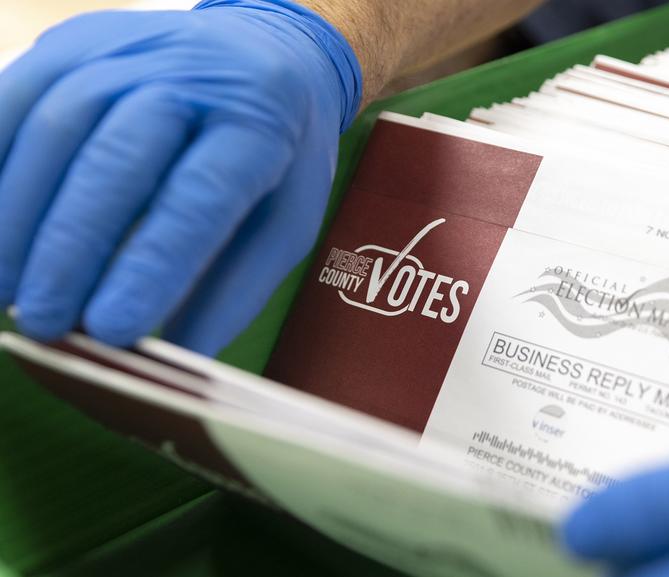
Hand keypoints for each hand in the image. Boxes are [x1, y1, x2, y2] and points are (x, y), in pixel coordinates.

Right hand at [0, 0, 360, 354]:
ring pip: (53, 127)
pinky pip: (14, 100)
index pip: (200, 195)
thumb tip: (170, 362)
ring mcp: (127, 48)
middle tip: (45, 323)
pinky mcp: (73, 43)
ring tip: (9, 292)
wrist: (263, 52)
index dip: (151, 265)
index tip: (110, 331)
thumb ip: (233, 288)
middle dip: (71, 249)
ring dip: (19, 217)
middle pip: (117, 157)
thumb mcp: (285, 220)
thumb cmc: (278, 153)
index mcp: (259, 117)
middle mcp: (191, 71)